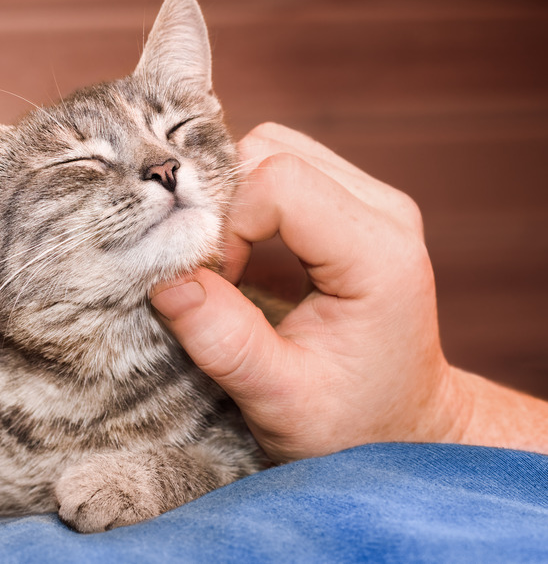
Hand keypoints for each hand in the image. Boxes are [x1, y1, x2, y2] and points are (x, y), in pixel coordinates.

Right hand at [151, 123, 547, 461]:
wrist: (404, 421)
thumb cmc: (354, 422)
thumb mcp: (280, 399)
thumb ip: (223, 341)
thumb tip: (166, 280)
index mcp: (378, 255)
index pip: (279, 181)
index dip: (227, 225)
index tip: (218, 286)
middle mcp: (385, 211)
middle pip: (272, 151)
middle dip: (221, 204)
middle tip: (212, 272)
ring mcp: (372, 201)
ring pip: (273, 148)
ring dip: (231, 200)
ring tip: (227, 265)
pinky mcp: (351, 204)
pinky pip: (283, 167)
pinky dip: (244, 200)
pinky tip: (241, 251)